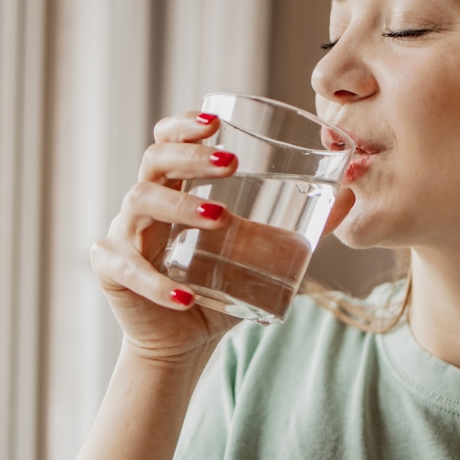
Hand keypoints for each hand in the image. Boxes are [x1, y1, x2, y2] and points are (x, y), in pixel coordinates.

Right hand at [89, 112, 354, 363]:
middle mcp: (145, 204)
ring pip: (138, 203)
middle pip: (153, 161)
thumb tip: (348, 198)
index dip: (185, 125)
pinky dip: (154, 282)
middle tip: (231, 162)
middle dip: (191, 156)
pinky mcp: (111, 273)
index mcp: (175, 189)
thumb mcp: (261, 254)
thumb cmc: (220, 285)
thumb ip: (299, 227)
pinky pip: (125, 268)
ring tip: (221, 218)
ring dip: (180, 207)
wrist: (185, 339)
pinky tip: (184, 295)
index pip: (168, 140)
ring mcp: (124, 234)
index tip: (216, 120)